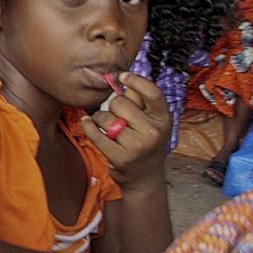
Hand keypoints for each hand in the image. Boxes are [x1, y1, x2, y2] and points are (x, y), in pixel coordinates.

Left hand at [80, 71, 171, 188]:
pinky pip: (96, 134)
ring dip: (101, 118)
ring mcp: (137, 146)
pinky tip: (87, 122)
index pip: (153, 92)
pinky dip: (88, 126)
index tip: (122, 75)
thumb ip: (141, 101)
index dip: (136, 80)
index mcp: (164, 119)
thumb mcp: (153, 122)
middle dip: (114, 106)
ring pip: (105, 117)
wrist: (145, 177)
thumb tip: (121, 77)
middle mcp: (153, 132)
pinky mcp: (120, 157)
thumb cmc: (146, 143)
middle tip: (117, 116)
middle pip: (121, 102)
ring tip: (108, 126)